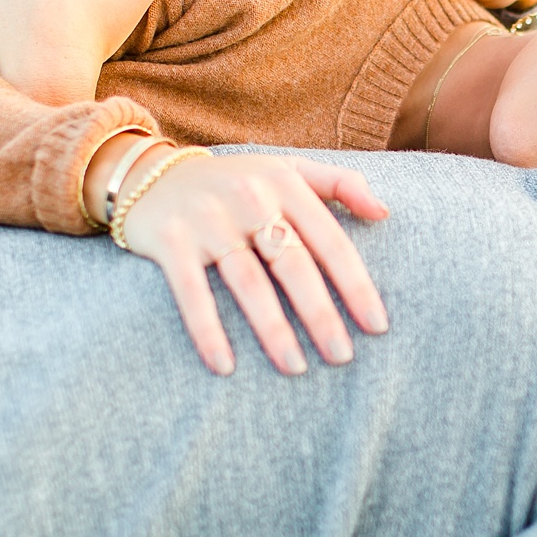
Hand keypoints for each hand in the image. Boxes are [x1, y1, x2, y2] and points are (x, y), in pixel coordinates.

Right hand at [104, 148, 390, 375]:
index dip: (356, 285)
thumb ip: (341, 183)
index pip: (330, 240)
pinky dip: (208, 330)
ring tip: (295, 367)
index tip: (376, 326)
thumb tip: (385, 213)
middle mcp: (249, 198)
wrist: (150, 174)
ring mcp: (208, 219)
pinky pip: (192, 292)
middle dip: (320, 314)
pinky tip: (224, 365)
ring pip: (248, 281)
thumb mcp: (288, 168)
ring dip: (273, 329)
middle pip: (293, 264)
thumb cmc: (236, 182)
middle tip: (341, 356)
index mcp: (285, 183)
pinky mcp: (170, 240)